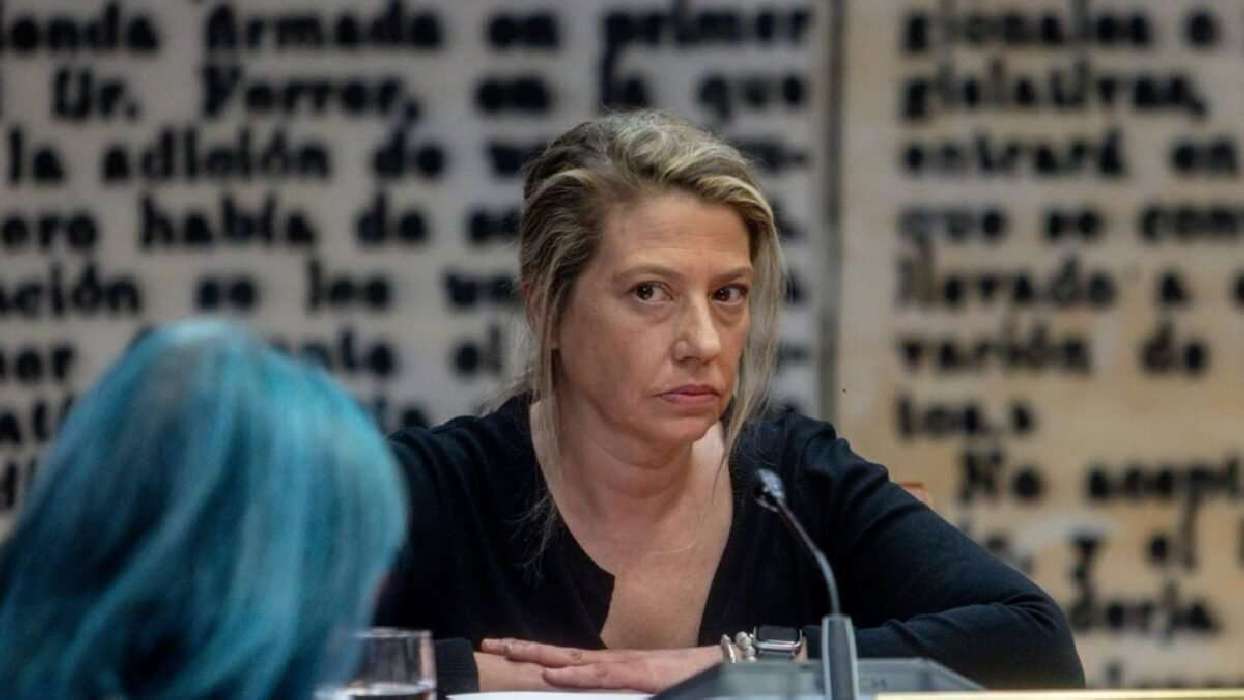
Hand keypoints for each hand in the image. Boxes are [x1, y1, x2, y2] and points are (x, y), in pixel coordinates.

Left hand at [481, 638, 719, 692]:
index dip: (536, 655)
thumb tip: (597, 695)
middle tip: (491, 645)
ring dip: (539, 657)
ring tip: (509, 652)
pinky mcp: (635, 675)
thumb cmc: (686, 679)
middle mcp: (611, 662)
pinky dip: (573, 676)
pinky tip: (553, 675)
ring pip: (571, 661)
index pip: (565, 660)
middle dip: (524, 651)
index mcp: (611, 667)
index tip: (507, 651)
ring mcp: (622, 666)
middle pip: (559, 656)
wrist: (721, 667)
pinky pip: (598, 676)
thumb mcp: (646, 690)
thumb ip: (619, 691)